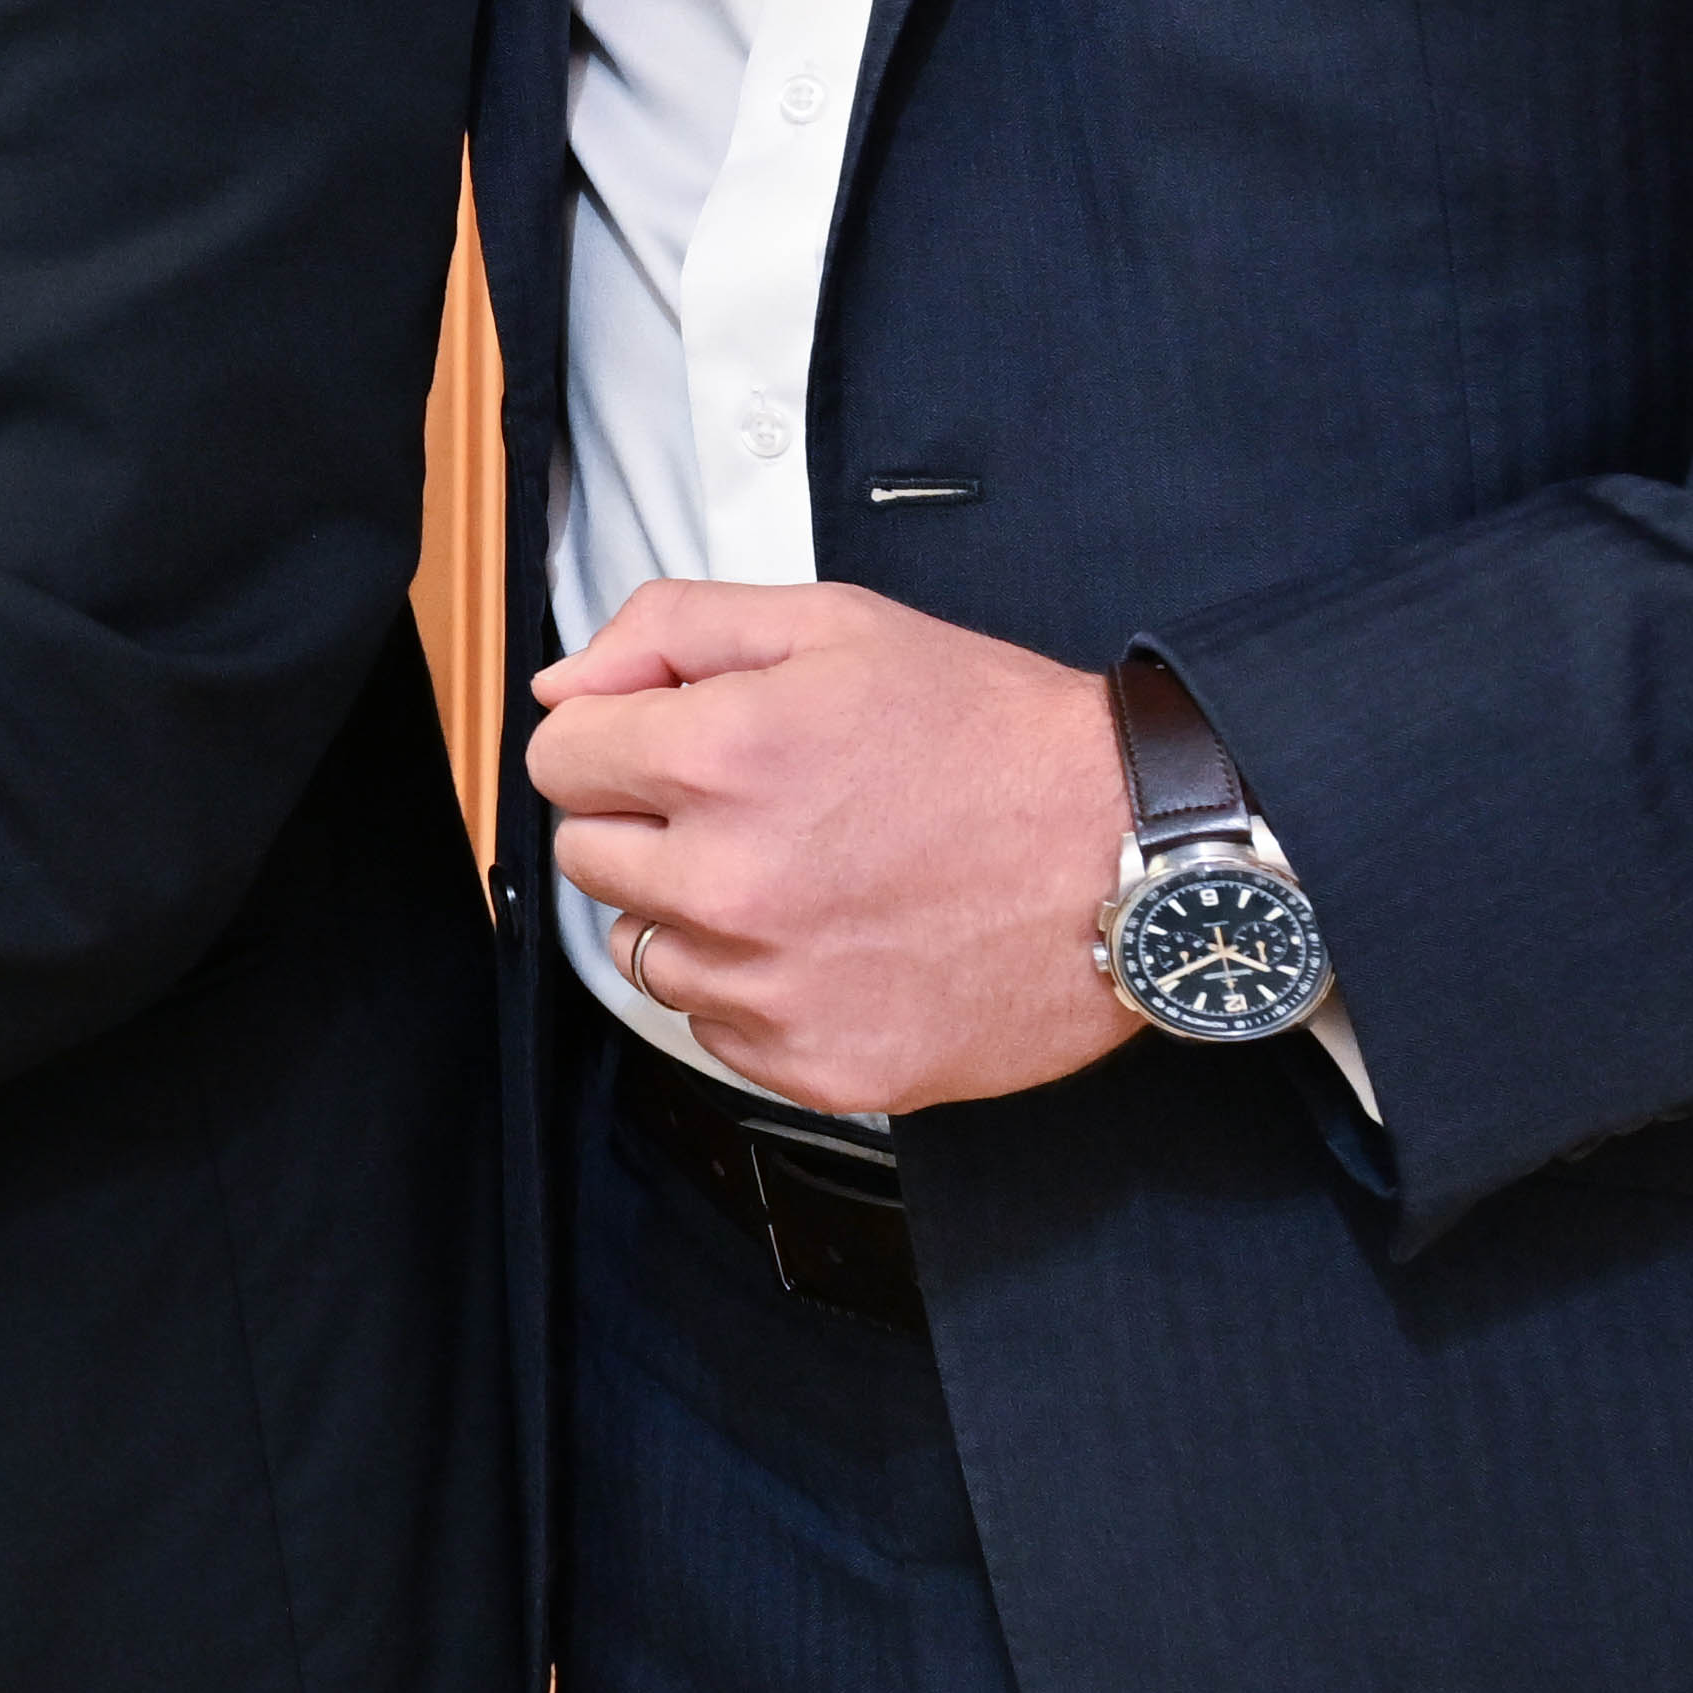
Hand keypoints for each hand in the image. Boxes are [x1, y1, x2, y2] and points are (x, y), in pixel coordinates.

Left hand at [523, 579, 1140, 1117]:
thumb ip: (672, 631)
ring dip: (697, 912)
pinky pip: (716, 1029)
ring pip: (645, 950)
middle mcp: (730, 883)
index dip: (617, 736)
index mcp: (721, 758)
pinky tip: (838, 940)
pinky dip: (756, 990)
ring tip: (808, 873)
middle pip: (587, 855)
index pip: (559, 758)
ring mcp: (771, 988)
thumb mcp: (835, 626)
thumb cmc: (995, 736)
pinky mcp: (816, 1066)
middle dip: (649, 821)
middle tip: (756, 804)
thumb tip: (564, 683)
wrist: (1133, 854)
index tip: (676, 739)